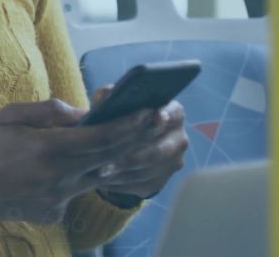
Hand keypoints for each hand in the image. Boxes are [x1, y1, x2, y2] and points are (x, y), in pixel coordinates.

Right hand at [0, 98, 161, 235]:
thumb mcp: (10, 116)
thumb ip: (47, 111)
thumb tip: (81, 112)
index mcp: (48, 149)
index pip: (100, 137)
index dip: (128, 126)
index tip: (149, 113)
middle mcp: (59, 176)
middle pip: (109, 158)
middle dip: (135, 140)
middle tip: (156, 123)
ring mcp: (59, 198)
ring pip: (99, 176)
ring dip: (116, 159)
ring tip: (131, 142)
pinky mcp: (54, 212)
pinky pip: (78, 192)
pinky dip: (84, 178)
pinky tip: (80, 167)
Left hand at [92, 86, 188, 201]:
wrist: (122, 144)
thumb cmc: (115, 117)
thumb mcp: (111, 102)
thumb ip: (111, 97)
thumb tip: (107, 95)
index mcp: (172, 112)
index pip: (173, 113)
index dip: (163, 115)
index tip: (154, 117)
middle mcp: (178, 137)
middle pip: (157, 148)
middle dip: (131, 154)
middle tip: (109, 159)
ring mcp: (172, 162)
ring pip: (147, 169)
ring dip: (123, 171)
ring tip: (100, 171)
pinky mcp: (160, 181)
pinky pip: (141, 184)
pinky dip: (121, 183)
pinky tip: (103, 180)